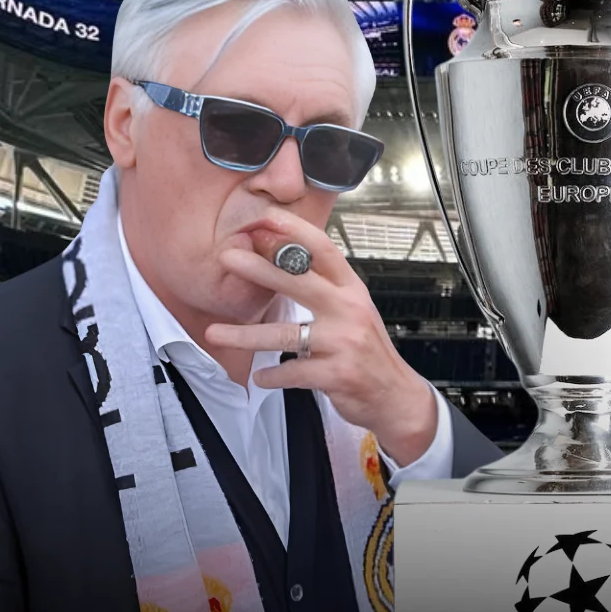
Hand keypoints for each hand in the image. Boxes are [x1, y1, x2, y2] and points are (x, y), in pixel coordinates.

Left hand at [204, 207, 437, 466]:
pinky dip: (272, 376)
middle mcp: (350, 310)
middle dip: (261, 268)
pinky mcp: (336, 374)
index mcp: (352, 290)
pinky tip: (260, 376)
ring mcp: (344, 342)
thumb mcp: (353, 311)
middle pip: (301, 282)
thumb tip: (281, 261)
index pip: (324, 251)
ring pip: (286, 334)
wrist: (396, 394)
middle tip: (228, 258)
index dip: (296, 231)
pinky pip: (292, 372)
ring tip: (214, 333)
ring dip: (246, 335)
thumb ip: (324, 290)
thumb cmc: (367, 350)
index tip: (266, 217)